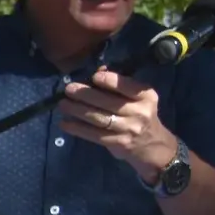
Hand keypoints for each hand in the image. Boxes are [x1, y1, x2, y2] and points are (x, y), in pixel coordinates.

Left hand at [59, 68, 176, 179]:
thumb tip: (98, 71)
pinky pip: (93, 134)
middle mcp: (139, 112)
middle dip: (86, 94)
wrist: (151, 144)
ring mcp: (128, 129)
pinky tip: (64, 123)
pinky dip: (77, 128)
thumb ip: (120, 86)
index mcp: (146, 96)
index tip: (94, 76)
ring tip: (62, 104)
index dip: (110, 81)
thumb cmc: (139, 114)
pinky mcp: (117, 143)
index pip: (128, 87)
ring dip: (77, 110)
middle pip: (108, 102)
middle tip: (69, 89)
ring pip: (98, 118)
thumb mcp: (138, 98)